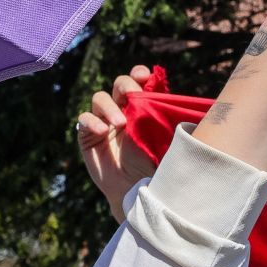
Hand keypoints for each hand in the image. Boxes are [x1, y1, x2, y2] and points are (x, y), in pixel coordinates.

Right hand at [77, 66, 160, 219]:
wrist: (136, 192)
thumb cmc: (153, 167)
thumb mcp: (164, 141)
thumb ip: (167, 120)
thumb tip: (182, 102)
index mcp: (141, 108)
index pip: (138, 83)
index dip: (139, 75)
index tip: (145, 76)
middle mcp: (122, 111)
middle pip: (119, 85)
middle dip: (125, 85)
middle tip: (132, 95)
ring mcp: (103, 122)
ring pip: (100, 98)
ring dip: (109, 106)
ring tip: (120, 123)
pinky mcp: (88, 136)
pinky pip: (84, 119)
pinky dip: (92, 121)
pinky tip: (103, 131)